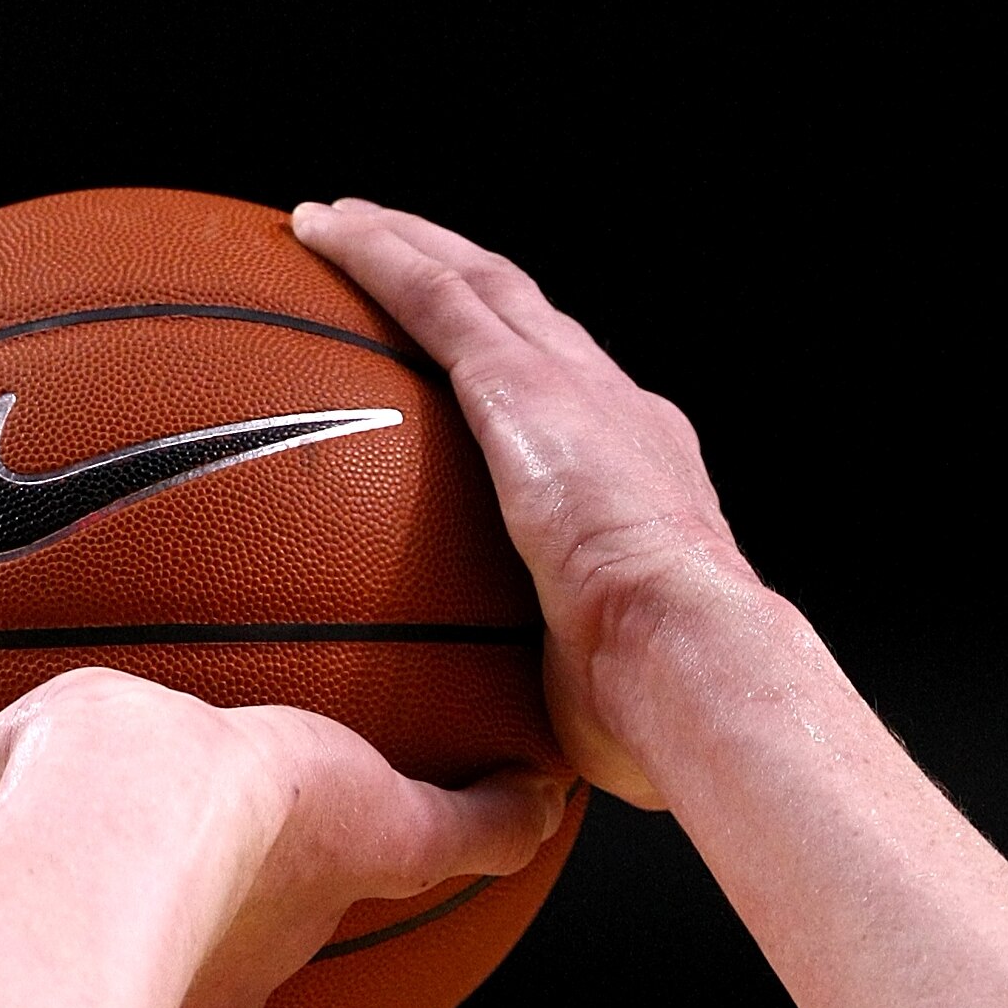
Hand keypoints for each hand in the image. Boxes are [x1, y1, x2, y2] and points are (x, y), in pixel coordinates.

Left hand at [292, 200, 754, 805]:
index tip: (489, 380)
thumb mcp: (602, 702)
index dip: (533, 380)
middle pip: (528, 320)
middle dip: (467, 283)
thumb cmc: (660, 710)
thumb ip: (557, 707)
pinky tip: (314, 229)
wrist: (693, 660)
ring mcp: (573, 388)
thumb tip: (516, 782)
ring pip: (477, 283)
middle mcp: (618, 411)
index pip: (581, 413)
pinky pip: (432, 296)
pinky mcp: (522, 385)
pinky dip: (378, 253)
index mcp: (647, 484)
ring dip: (409, 245)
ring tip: (339, 226)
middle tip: (403, 265)